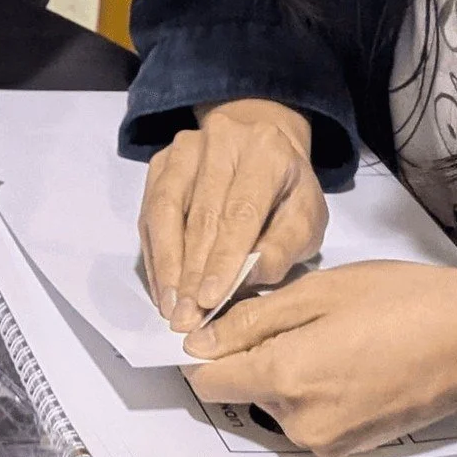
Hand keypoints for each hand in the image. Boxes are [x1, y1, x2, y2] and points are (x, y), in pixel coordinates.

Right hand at [140, 98, 325, 331]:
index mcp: (266, 149)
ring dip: (168, 264)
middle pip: (202, 213)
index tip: (210, 299)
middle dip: (193, 272)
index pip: (241, 211)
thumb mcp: (306, 219)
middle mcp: (221, 138)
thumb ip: (284, 247)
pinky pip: (150, 210)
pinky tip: (163, 287)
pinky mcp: (162, 160)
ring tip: (171, 308)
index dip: (223, 258)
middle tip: (187, 318)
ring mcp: (186, 146)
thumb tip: (247, 278)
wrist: (264, 147)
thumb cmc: (288, 192)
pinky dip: (156, 253)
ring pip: (167, 209)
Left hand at [184, 260, 456, 456]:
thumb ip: (252, 319)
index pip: (209, 378)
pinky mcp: (348, 449)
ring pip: (275, 402)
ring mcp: (327, 443)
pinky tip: (345, 354)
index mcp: (287, 378)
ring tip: (329, 330)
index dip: (203, 347)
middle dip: (254, 351)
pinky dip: (312, 387)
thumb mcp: (318, 291)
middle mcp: (300, 423)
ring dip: (285, 368)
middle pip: (243, 388)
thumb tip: (199, 340)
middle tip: (297, 312)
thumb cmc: (400, 302)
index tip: (212, 321)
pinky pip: (307, 416)